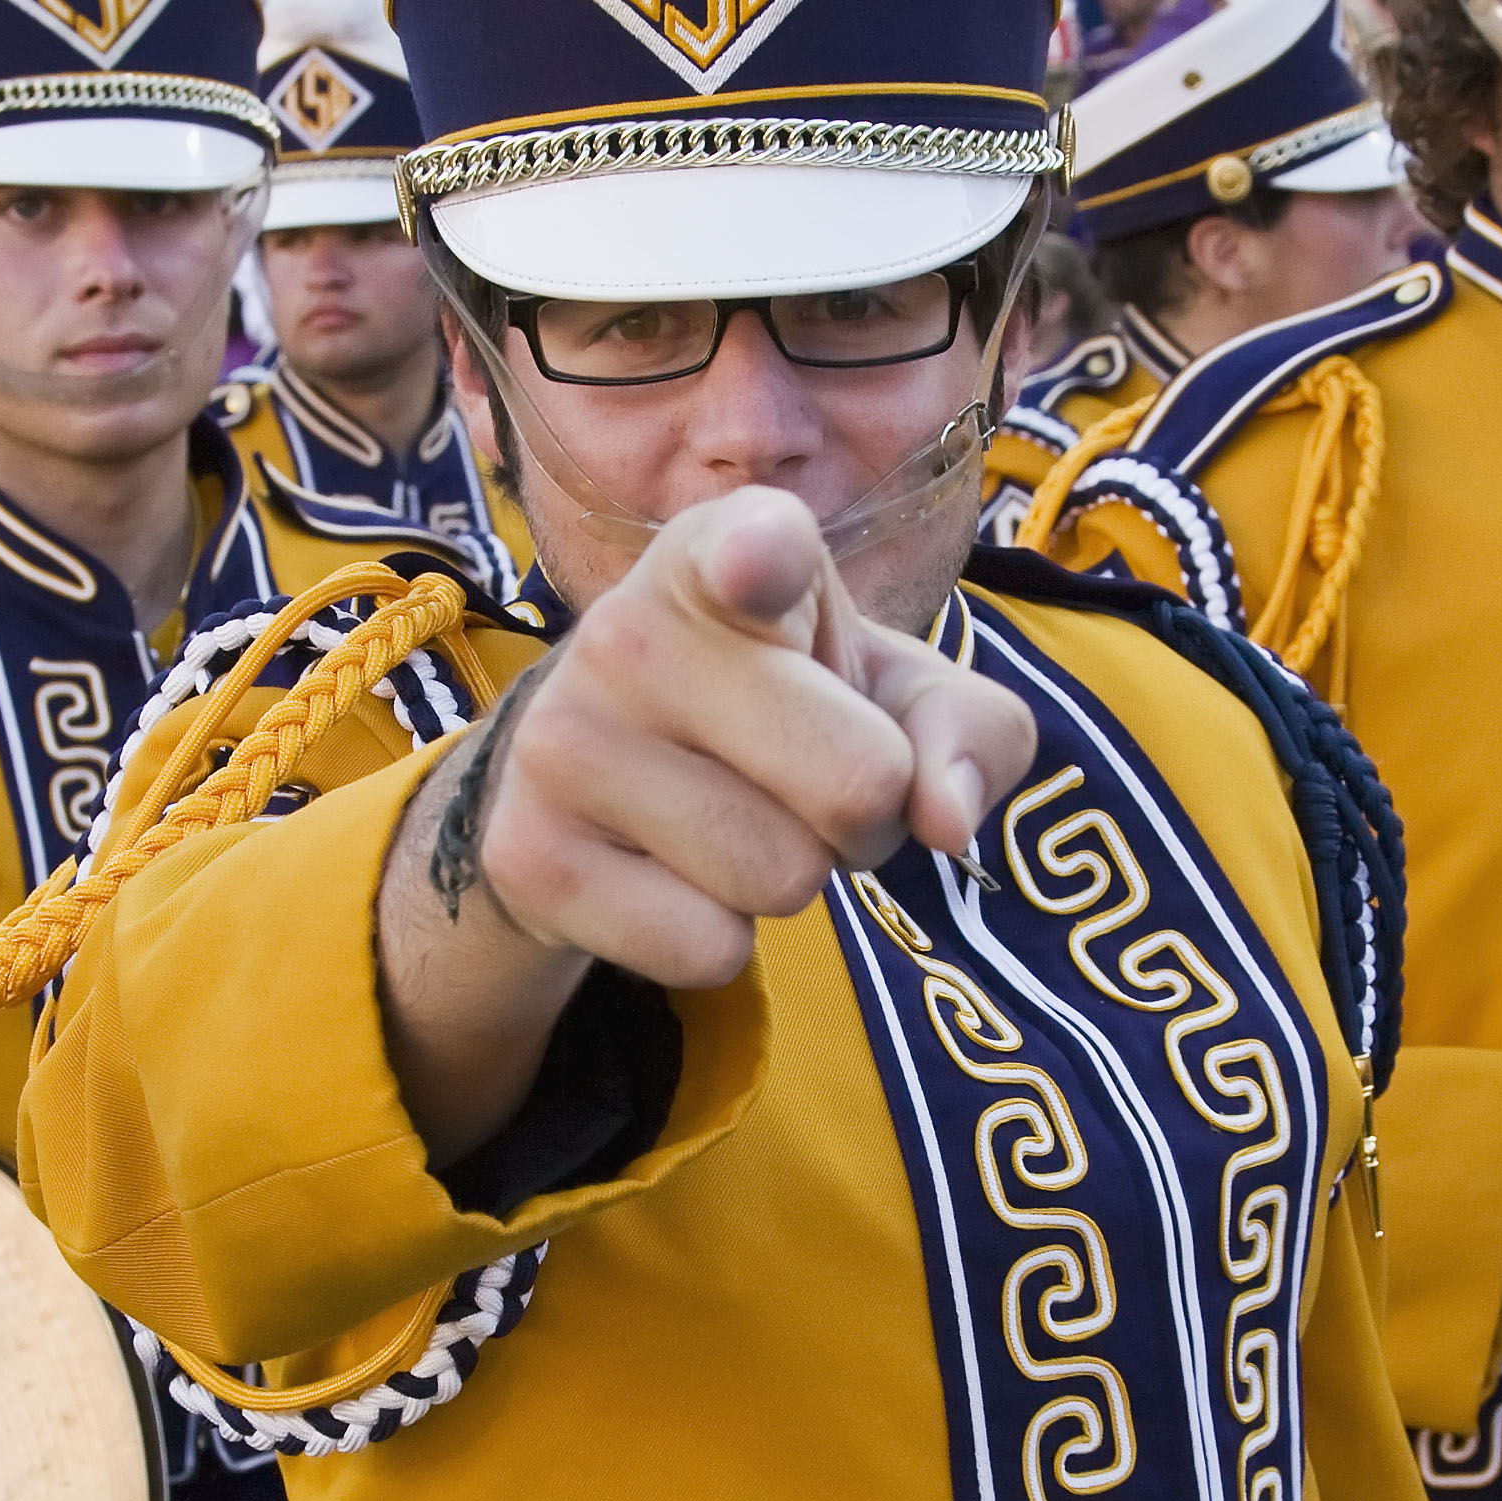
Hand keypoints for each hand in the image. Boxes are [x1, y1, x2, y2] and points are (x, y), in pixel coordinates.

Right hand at [452, 487, 1041, 989]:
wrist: (604, 782)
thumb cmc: (788, 710)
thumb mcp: (898, 695)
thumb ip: (972, 731)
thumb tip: (945, 819)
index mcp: (725, 555)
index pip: (754, 550)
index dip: (765, 562)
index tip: (758, 571)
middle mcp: (628, 630)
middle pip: (857, 785)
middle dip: (869, 816)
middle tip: (808, 783)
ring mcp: (564, 744)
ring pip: (783, 881)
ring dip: (792, 879)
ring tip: (739, 818)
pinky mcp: (529, 857)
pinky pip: (709, 950)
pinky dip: (717, 938)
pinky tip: (671, 873)